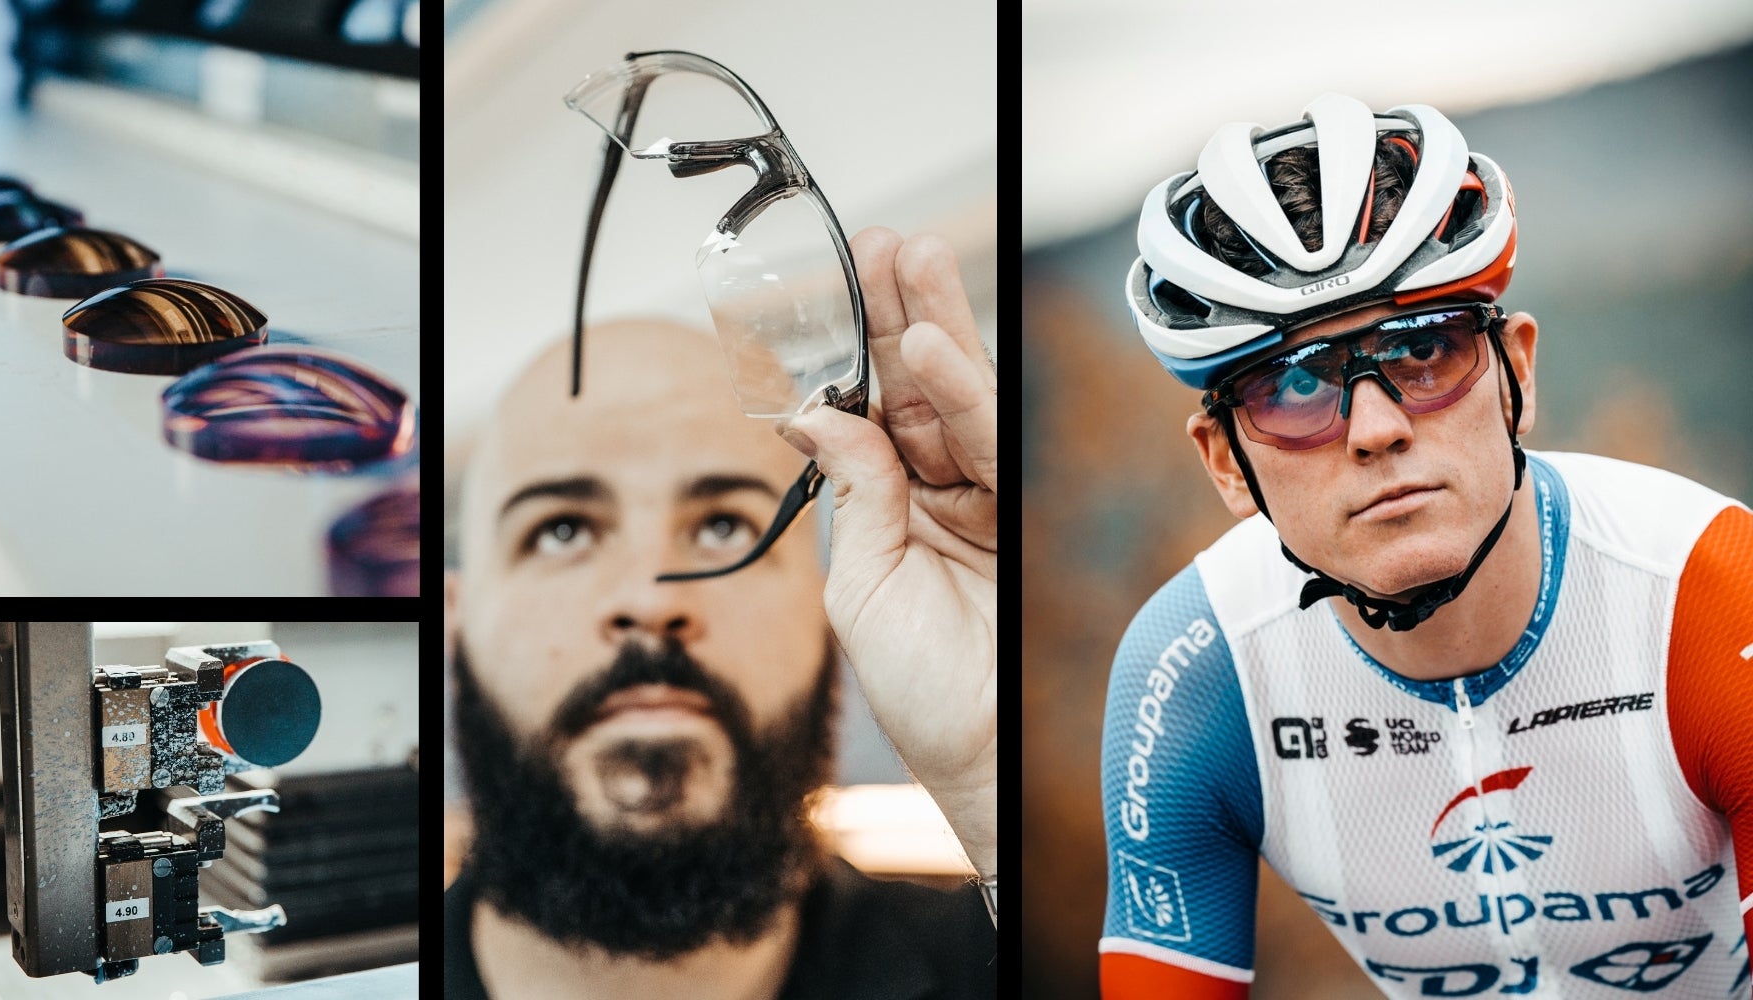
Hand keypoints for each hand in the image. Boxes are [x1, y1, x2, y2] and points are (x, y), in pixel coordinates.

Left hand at [778, 228, 997, 872]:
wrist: (980, 756)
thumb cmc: (921, 689)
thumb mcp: (861, 586)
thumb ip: (854, 492)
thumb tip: (815, 411)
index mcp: (893, 501)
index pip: (873, 404)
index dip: (857, 345)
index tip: (837, 284)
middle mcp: (940, 489)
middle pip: (918, 381)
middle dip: (899, 308)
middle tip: (880, 239)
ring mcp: (981, 497)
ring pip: (955, 394)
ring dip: (932, 322)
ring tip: (907, 260)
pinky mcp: (1015, 516)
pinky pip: (984, 440)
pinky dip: (958, 392)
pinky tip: (930, 344)